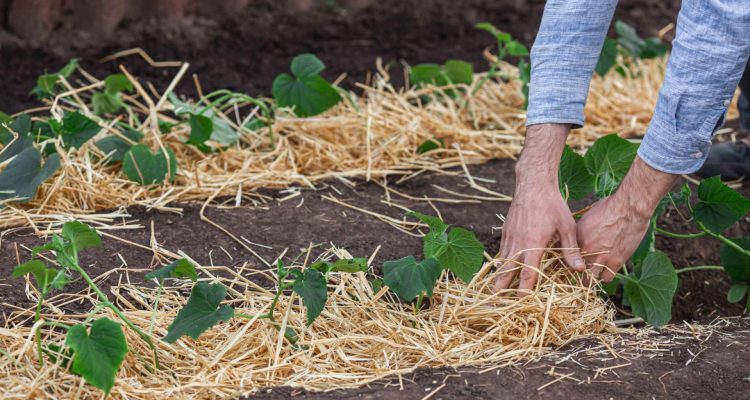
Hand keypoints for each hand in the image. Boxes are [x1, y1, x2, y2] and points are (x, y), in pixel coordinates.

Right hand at [494, 124, 585, 294]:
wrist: (533, 184)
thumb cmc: (552, 204)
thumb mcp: (567, 227)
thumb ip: (571, 250)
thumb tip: (579, 269)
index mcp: (533, 244)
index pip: (528, 272)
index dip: (524, 289)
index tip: (521, 302)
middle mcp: (518, 243)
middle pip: (507, 270)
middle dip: (501, 287)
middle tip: (496, 302)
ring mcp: (509, 236)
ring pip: (502, 261)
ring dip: (499, 276)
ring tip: (495, 290)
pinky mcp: (506, 231)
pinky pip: (502, 250)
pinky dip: (500, 262)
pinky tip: (501, 268)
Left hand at [577, 156, 678, 282]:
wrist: (629, 209)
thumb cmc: (609, 207)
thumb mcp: (588, 216)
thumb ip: (581, 230)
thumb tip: (579, 235)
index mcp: (576, 238)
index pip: (564, 255)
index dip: (565, 260)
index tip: (566, 263)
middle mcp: (586, 250)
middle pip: (574, 270)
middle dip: (575, 272)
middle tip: (578, 272)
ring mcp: (600, 258)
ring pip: (589, 279)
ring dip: (589, 278)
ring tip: (591, 276)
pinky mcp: (616, 262)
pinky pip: (606, 278)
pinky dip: (605, 277)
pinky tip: (605, 273)